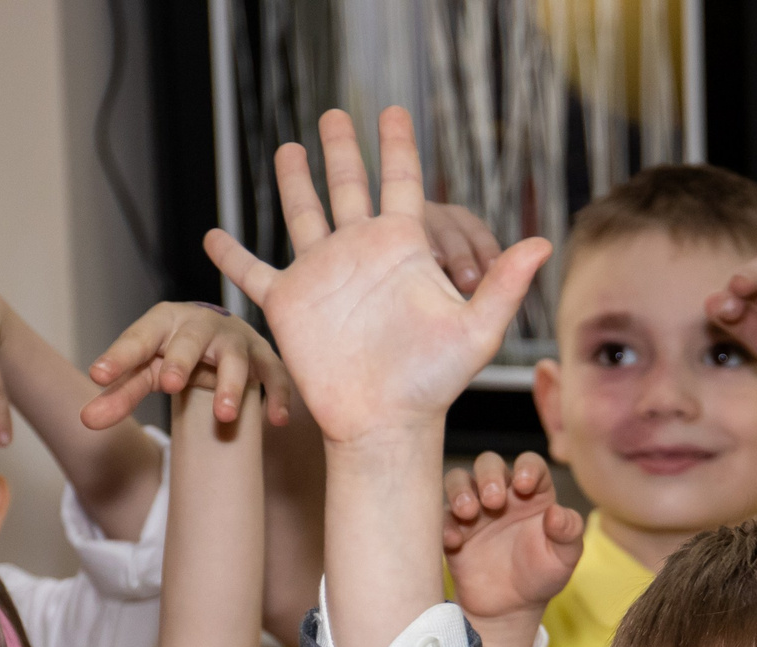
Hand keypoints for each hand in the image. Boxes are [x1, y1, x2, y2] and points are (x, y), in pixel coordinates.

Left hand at [84, 302, 294, 429]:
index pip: (138, 339)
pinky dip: (278, 395)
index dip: (120, 356)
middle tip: (169, 384)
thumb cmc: (175, 352)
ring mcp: (235, 341)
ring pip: (234, 359)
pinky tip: (276, 420)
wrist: (220, 332)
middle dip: (182, 361)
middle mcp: (200, 325)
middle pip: (189, 341)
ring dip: (230, 385)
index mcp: (163, 322)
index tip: (98, 375)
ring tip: (223, 417)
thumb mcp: (146, 369)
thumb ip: (119, 393)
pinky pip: (274, 375)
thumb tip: (85, 421)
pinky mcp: (263, 357)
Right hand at [206, 108, 550, 446]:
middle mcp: (360, 254)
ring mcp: (322, 277)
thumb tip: (544, 243)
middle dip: (342, 152)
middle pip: (347, 187)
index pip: (401, 182)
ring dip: (294, 183)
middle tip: (336, 115)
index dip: (397, 146)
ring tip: (289, 149)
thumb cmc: (435, 384)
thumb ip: (504, 284)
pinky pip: (253, 274)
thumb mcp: (476, 330)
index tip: (393, 112)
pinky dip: (230, 256)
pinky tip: (213, 234)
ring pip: (302, 215)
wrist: (386, 424)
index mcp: (401, 249)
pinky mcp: (288, 306)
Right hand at [443, 450, 584, 622]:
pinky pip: (441, 516)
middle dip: (489, 475)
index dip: (526, 467)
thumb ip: (568, 531)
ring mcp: (475, 510)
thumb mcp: (565, 557)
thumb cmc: (542, 576)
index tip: (524, 485)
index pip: (529, 464)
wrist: (511, 607)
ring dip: (461, 490)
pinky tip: (454, 541)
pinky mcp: (453, 529)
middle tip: (494, 500)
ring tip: (468, 512)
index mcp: (533, 494)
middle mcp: (502, 494)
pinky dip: (444, 524)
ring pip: (459, 480)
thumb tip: (556, 512)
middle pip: (489, 463)